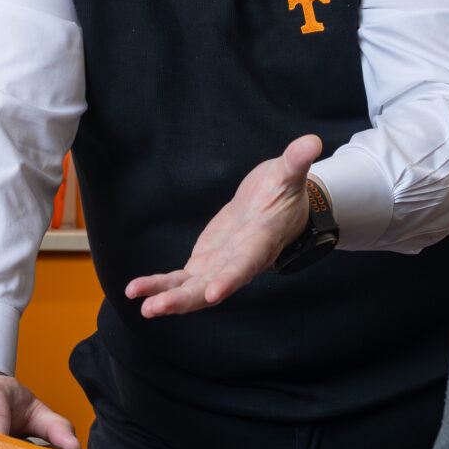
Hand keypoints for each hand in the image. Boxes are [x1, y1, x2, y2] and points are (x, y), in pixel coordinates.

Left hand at [124, 134, 323, 317]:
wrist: (275, 207)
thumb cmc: (284, 191)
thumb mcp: (289, 173)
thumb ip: (296, 161)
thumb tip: (312, 141)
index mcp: (259, 242)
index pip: (245, 265)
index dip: (230, 279)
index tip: (212, 294)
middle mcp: (238, 261)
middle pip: (210, 286)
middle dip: (184, 299)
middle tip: (156, 307)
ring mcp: (219, 265)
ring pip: (192, 289)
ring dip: (168, 298)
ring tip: (144, 307)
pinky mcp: (204, 263)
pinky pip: (180, 279)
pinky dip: (160, 285)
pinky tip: (135, 291)